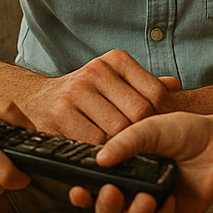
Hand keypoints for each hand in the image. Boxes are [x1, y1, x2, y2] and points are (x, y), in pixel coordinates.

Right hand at [20, 51, 176, 143]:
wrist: (37, 100)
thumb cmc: (85, 95)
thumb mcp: (114, 81)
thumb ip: (145, 85)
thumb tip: (176, 86)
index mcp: (115, 60)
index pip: (156, 92)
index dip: (161, 116)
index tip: (155, 129)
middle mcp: (96, 70)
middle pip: (139, 113)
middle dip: (142, 133)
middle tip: (139, 144)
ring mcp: (77, 92)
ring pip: (119, 130)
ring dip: (122, 145)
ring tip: (121, 149)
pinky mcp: (62, 115)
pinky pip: (96, 142)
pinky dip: (103, 152)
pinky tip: (102, 152)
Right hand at [68, 112, 212, 212]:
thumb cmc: (185, 132)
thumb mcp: (151, 128)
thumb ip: (125, 142)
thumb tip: (100, 159)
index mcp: (122, 171)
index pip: (93, 188)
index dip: (81, 194)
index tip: (77, 190)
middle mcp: (133, 191)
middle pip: (107, 212)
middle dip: (105, 206)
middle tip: (112, 192)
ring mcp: (153, 207)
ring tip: (145, 197)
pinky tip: (170, 199)